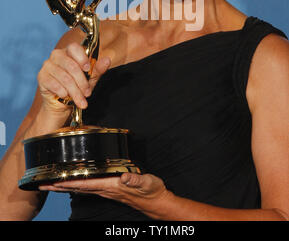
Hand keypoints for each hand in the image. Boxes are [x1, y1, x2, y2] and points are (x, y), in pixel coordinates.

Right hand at [37, 42, 110, 112]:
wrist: (62, 103)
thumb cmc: (77, 86)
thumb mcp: (90, 78)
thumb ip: (97, 69)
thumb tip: (107, 60)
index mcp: (69, 52)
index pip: (74, 47)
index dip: (82, 58)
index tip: (87, 69)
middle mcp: (57, 55)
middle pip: (71, 66)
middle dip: (82, 82)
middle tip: (87, 93)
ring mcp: (48, 65)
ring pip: (65, 78)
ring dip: (75, 91)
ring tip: (81, 100)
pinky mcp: (41, 77)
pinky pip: (54, 84)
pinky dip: (63, 92)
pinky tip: (65, 96)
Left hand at [39, 173, 170, 218]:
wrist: (155, 201)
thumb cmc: (151, 191)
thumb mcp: (146, 182)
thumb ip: (135, 180)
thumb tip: (124, 178)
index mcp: (111, 186)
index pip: (85, 184)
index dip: (68, 182)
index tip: (54, 181)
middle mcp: (105, 189)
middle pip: (77, 188)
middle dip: (59, 186)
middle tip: (42, 183)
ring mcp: (106, 190)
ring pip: (80, 188)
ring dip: (65, 186)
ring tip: (51, 183)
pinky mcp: (109, 188)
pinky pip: (88, 186)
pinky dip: (76, 184)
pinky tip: (72, 182)